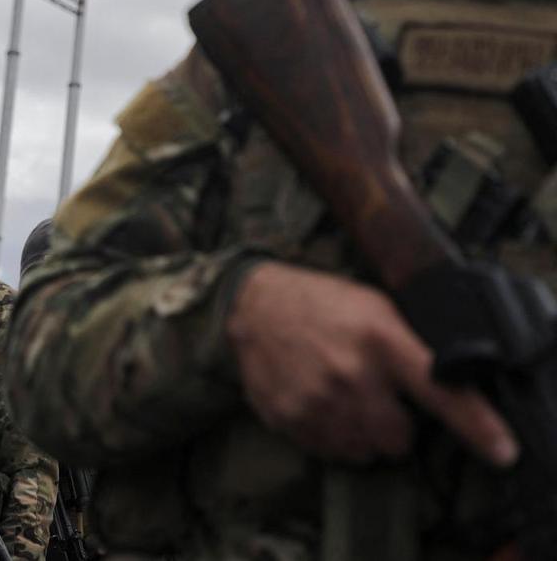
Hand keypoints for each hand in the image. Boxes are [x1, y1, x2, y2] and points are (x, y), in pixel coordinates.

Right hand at [227, 261, 517, 466]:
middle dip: (395, 425)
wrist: (253, 304)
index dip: (476, 425)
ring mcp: (317, 400)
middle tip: (377, 398)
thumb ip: (409, 346)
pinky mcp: (290, 418)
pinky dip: (332, 436)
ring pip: (365, 451)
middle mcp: (350, 374)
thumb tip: (448, 382)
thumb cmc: (321, 303)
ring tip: (344, 399)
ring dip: (362, 434)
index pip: (439, 390)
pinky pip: (330, 452)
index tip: (502, 450)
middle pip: (400, 438)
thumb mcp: (374, 306)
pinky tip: (320, 403)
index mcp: (380, 339)